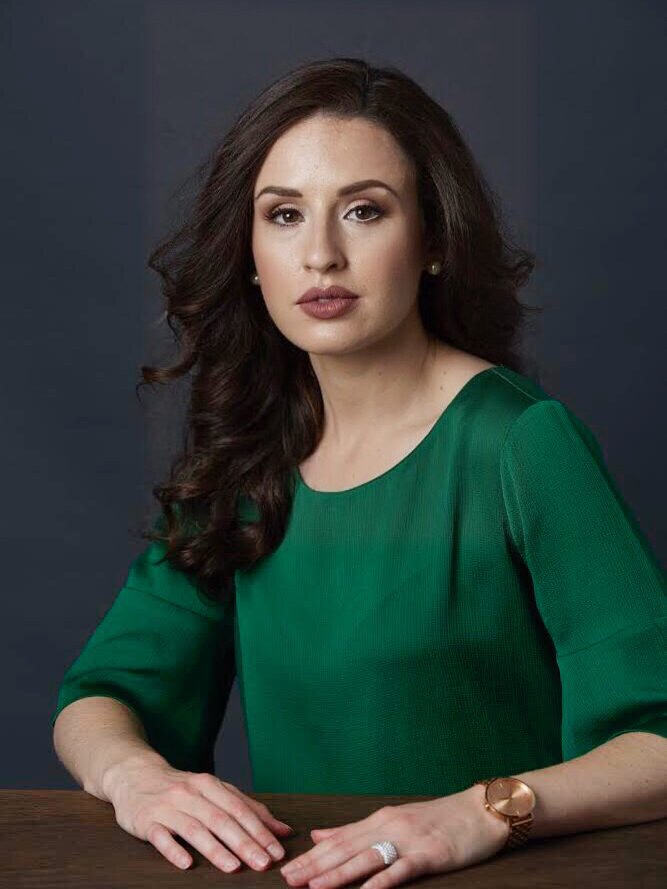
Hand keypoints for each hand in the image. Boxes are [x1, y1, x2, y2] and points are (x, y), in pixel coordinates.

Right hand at [107, 759, 293, 871]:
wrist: (134, 775)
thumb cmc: (182, 788)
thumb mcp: (214, 791)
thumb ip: (247, 808)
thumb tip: (283, 831)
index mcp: (210, 784)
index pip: (239, 809)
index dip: (260, 831)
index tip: (277, 851)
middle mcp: (190, 793)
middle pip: (221, 819)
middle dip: (244, 843)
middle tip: (263, 863)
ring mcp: (167, 807)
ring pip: (195, 829)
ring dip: (215, 849)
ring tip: (234, 867)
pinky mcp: (146, 821)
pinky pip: (161, 836)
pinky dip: (174, 850)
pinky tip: (187, 864)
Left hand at [280, 786, 508, 888]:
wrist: (480, 810)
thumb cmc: (439, 819)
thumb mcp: (394, 819)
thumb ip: (356, 829)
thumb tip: (321, 835)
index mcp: (379, 819)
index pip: (338, 839)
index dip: (311, 855)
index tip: (287, 867)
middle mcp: (389, 826)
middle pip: (345, 848)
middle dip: (315, 865)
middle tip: (287, 879)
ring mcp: (408, 839)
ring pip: (366, 858)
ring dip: (338, 873)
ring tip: (313, 886)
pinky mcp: (429, 854)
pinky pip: (401, 869)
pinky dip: (381, 881)